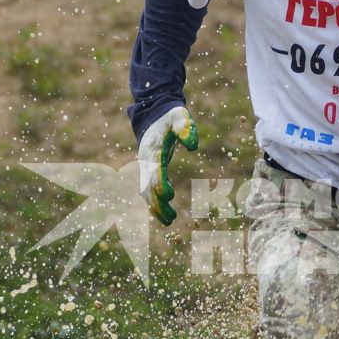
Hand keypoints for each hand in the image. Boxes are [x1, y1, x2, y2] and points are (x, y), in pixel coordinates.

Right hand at [137, 105, 197, 225]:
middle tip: (170, 218)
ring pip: (145, 192)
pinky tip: (165, 216)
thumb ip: (185, 127)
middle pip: (146, 186)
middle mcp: (146, 161)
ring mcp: (145, 167)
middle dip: (157, 203)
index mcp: (152, 149)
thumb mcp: (179, 116)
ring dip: (155, 208)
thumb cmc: (170, 117)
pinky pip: (148, 191)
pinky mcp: (149, 171)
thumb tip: (193, 146)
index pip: (154, 169)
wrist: (153, 115)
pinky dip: (154, 204)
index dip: (160, 182)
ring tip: (169, 222)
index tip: (169, 196)